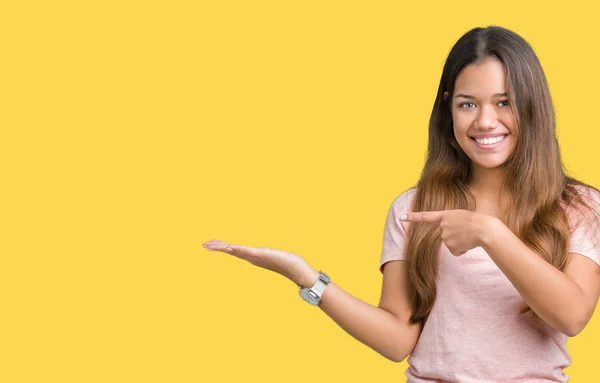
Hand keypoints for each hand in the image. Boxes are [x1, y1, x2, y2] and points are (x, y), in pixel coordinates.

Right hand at [202, 240, 319, 286]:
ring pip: (235, 251)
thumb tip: (264, 255)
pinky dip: (237, 249)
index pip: (233, 250)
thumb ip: (267, 255)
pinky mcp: (262, 255)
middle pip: (230, 250)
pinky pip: (246, 251)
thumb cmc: (288, 263)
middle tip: (203, 245)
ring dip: (222, 248)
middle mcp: (252, 257)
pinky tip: (229, 247)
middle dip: (217, 248)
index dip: (220, 247)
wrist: (297, 270)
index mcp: (252, 256)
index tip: (208, 245)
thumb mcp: (274, 256)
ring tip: (210, 245)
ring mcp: (256, 257)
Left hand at [400, 210, 493, 255]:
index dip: (412, 217)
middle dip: (454, 235)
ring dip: (459, 242)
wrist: (484, 229)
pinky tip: (468, 243)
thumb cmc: (476, 221)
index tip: (401, 217)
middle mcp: (442, 226)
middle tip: (465, 230)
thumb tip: (449, 240)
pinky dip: (462, 249)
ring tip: (468, 236)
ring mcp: (445, 237)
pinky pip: (455, 251)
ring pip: (450, 244)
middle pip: (444, 234)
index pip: (425, 216)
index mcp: (445, 215)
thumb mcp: (460, 216)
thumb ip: (450, 224)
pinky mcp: (450, 247)